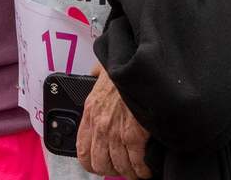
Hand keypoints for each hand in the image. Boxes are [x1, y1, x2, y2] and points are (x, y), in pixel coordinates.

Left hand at [76, 65, 151, 179]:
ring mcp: (116, 133)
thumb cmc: (123, 65)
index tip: (102, 163)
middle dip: (113, 169)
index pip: (82, 151)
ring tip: (138, 169)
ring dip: (130, 171)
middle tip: (123, 166)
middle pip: (100, 164)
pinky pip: (138, 164)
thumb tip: (96, 73)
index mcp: (90, 112)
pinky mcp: (134, 136)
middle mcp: (100, 126)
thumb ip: (96, 76)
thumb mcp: (102, 70)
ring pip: (121, 168)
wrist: (138, 63)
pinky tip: (147, 167)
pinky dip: (143, 170)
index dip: (93, 163)